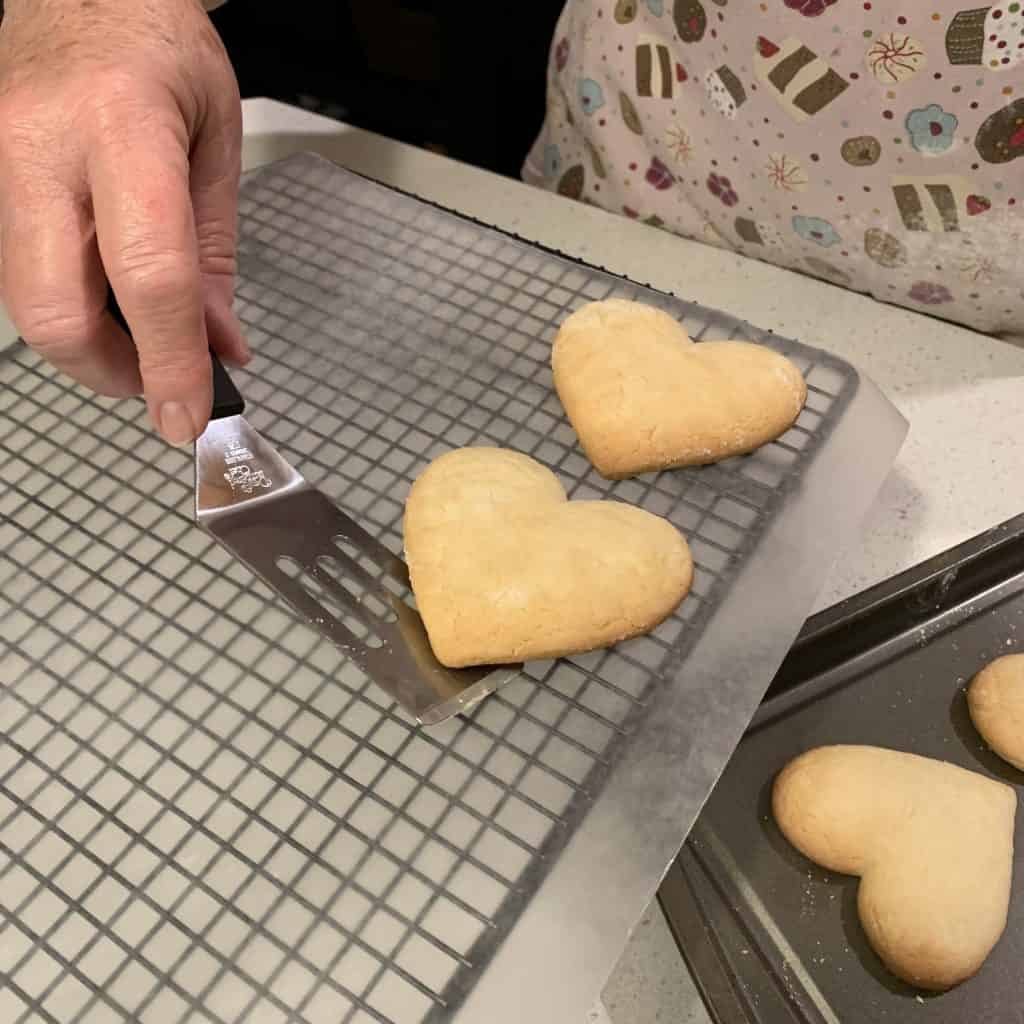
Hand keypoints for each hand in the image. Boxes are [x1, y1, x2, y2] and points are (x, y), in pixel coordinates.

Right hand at [0, 0, 249, 444]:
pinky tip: (113, 302)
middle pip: (54, 309)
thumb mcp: (216, 144)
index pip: (147, 276)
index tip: (190, 417)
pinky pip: (22, 276)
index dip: (171, 362)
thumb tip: (221, 348)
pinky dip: (74, 311)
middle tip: (163, 379)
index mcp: (120, 126)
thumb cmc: (163, 51)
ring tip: (146, 338)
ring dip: (91, 347)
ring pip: (27, 303)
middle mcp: (39, 150)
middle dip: (112, 372)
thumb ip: (214, 254)